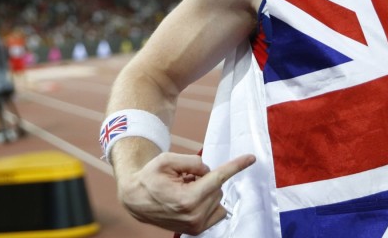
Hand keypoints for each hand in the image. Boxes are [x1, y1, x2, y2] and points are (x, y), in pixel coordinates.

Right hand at [117, 152, 255, 234]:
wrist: (136, 199)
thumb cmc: (150, 177)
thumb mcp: (167, 160)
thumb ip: (192, 161)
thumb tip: (209, 170)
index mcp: (187, 199)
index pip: (218, 178)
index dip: (236, 166)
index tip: (251, 158)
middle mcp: (194, 215)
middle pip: (217, 186)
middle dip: (206, 178)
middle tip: (185, 179)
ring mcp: (196, 225)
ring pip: (218, 196)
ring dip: (207, 189)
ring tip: (185, 190)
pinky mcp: (197, 229)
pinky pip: (217, 209)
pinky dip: (209, 200)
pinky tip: (192, 199)